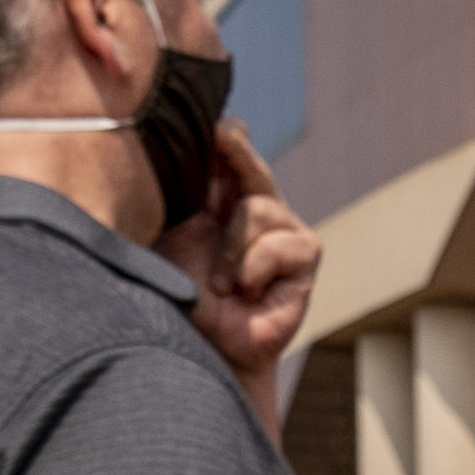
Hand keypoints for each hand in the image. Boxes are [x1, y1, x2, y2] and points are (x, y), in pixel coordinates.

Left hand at [184, 130, 317, 390]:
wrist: (205, 349)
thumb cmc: (180, 297)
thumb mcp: (170, 235)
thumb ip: (178, 193)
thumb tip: (185, 148)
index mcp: (215, 198)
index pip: (224, 149)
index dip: (221, 135)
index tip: (208, 124)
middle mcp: (252, 208)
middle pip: (248, 160)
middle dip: (234, 148)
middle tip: (222, 135)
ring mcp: (283, 229)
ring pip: (259, 206)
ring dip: (232, 248)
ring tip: (222, 284)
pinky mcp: (304, 256)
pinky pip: (279, 243)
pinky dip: (254, 268)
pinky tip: (245, 291)